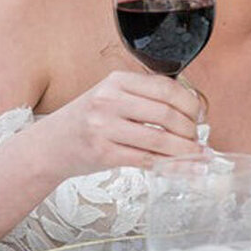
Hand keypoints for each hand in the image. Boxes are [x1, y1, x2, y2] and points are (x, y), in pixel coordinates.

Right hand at [37, 70, 208, 178]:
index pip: (165, 88)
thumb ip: (144, 98)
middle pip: (166, 114)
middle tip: (197, 139)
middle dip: (190, 129)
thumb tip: (192, 112)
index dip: (190, 103)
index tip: (200, 115)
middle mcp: (109, 101)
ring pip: (159, 140)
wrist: (50, 146)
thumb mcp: (110, 97)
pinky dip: (171, 166)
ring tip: (197, 155)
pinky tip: (185, 169)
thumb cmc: (87, 122)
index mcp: (116, 81)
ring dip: (185, 151)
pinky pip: (147, 160)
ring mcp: (104, 128)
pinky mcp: (104, 153)